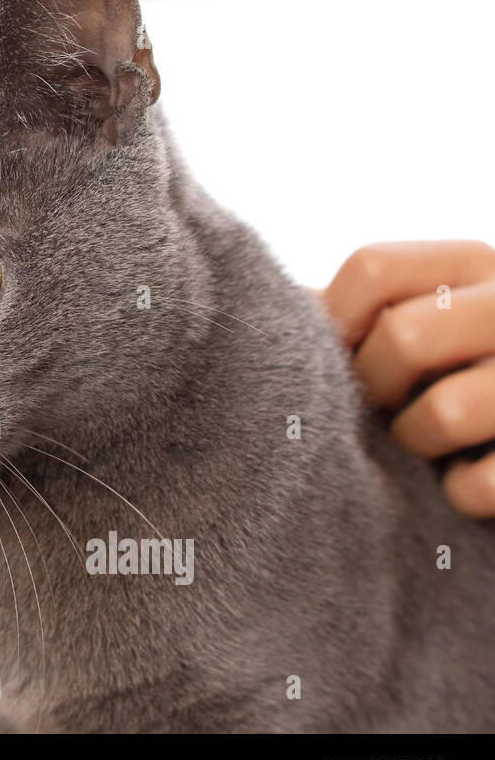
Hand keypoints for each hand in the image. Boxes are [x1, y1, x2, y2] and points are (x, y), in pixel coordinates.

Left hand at [313, 241, 494, 517]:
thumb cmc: (448, 372)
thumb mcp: (417, 320)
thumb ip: (355, 312)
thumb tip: (285, 305)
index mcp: (474, 265)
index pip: (372, 267)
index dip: (333, 321)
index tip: (333, 361)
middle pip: (403, 336)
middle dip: (374, 386)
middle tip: (384, 407)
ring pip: (445, 413)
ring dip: (415, 442)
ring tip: (426, 444)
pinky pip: (480, 484)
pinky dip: (458, 494)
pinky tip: (461, 481)